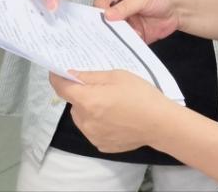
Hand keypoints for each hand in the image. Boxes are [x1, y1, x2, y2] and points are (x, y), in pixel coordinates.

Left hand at [49, 70, 174, 152]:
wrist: (160, 124)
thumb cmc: (140, 94)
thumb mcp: (117, 76)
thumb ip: (90, 76)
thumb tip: (71, 74)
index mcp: (88, 101)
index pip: (62, 89)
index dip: (57, 78)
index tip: (56, 71)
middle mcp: (85, 121)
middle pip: (74, 104)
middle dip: (82, 95)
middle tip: (102, 89)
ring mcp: (93, 136)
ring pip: (81, 118)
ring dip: (89, 110)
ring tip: (111, 105)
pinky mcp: (101, 145)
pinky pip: (92, 130)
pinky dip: (98, 123)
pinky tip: (116, 119)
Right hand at [95, 0, 180, 43]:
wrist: (179, 9)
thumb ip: (126, 6)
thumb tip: (108, 14)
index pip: (102, 3)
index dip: (99, 10)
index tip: (101, 17)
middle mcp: (122, 11)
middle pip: (107, 20)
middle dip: (105, 27)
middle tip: (105, 32)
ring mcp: (129, 24)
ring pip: (116, 32)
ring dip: (116, 36)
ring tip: (118, 39)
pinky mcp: (137, 35)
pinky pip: (128, 42)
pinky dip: (126, 44)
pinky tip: (128, 45)